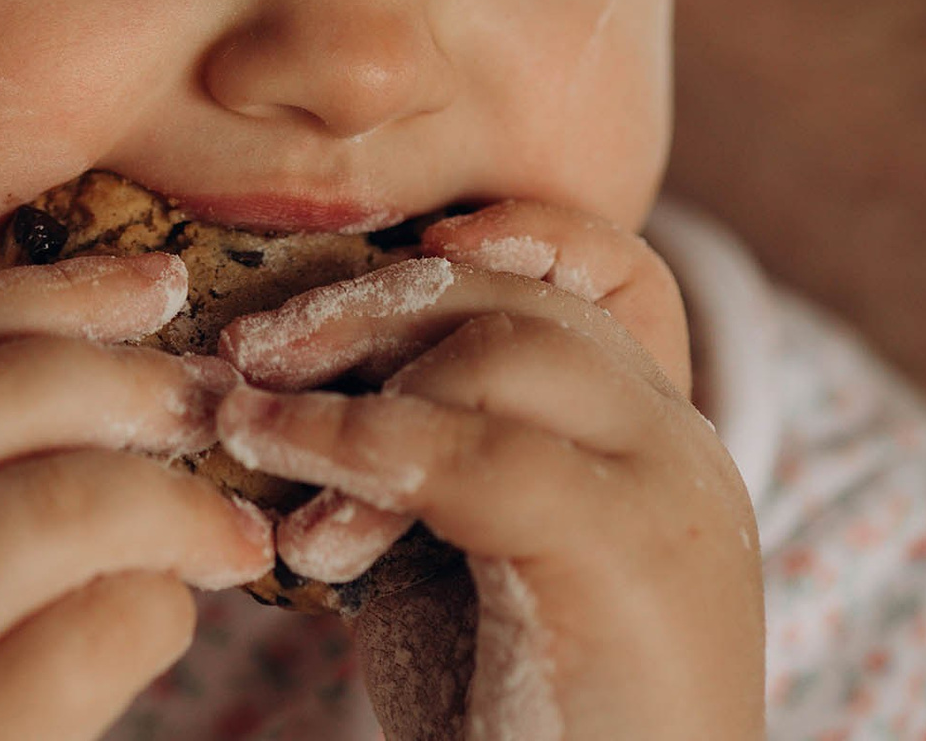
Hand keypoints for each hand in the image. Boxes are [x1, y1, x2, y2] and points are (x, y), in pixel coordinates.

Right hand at [0, 252, 275, 740]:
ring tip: (228, 533)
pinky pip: (92, 635)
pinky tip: (164, 627)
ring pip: (54, 499)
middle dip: (118, 373)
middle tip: (206, 398)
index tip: (148, 283)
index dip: (42, 299)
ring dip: (169, 499)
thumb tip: (32, 418)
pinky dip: (155, 612)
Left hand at [215, 203, 760, 740]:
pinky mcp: (628, 557)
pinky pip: (477, 456)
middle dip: (373, 301)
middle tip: (248, 346)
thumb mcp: (468, 572)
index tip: (406, 240)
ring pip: (506, 350)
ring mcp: (667, 497)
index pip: (612, 280)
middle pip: (529, 299)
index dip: (519, 235)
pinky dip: (359, 453)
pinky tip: (290, 495)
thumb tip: (279, 388)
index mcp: (654, 447)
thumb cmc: (529, 733)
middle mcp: (678, 452)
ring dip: (349, 375)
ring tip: (247, 424)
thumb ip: (423, 473)